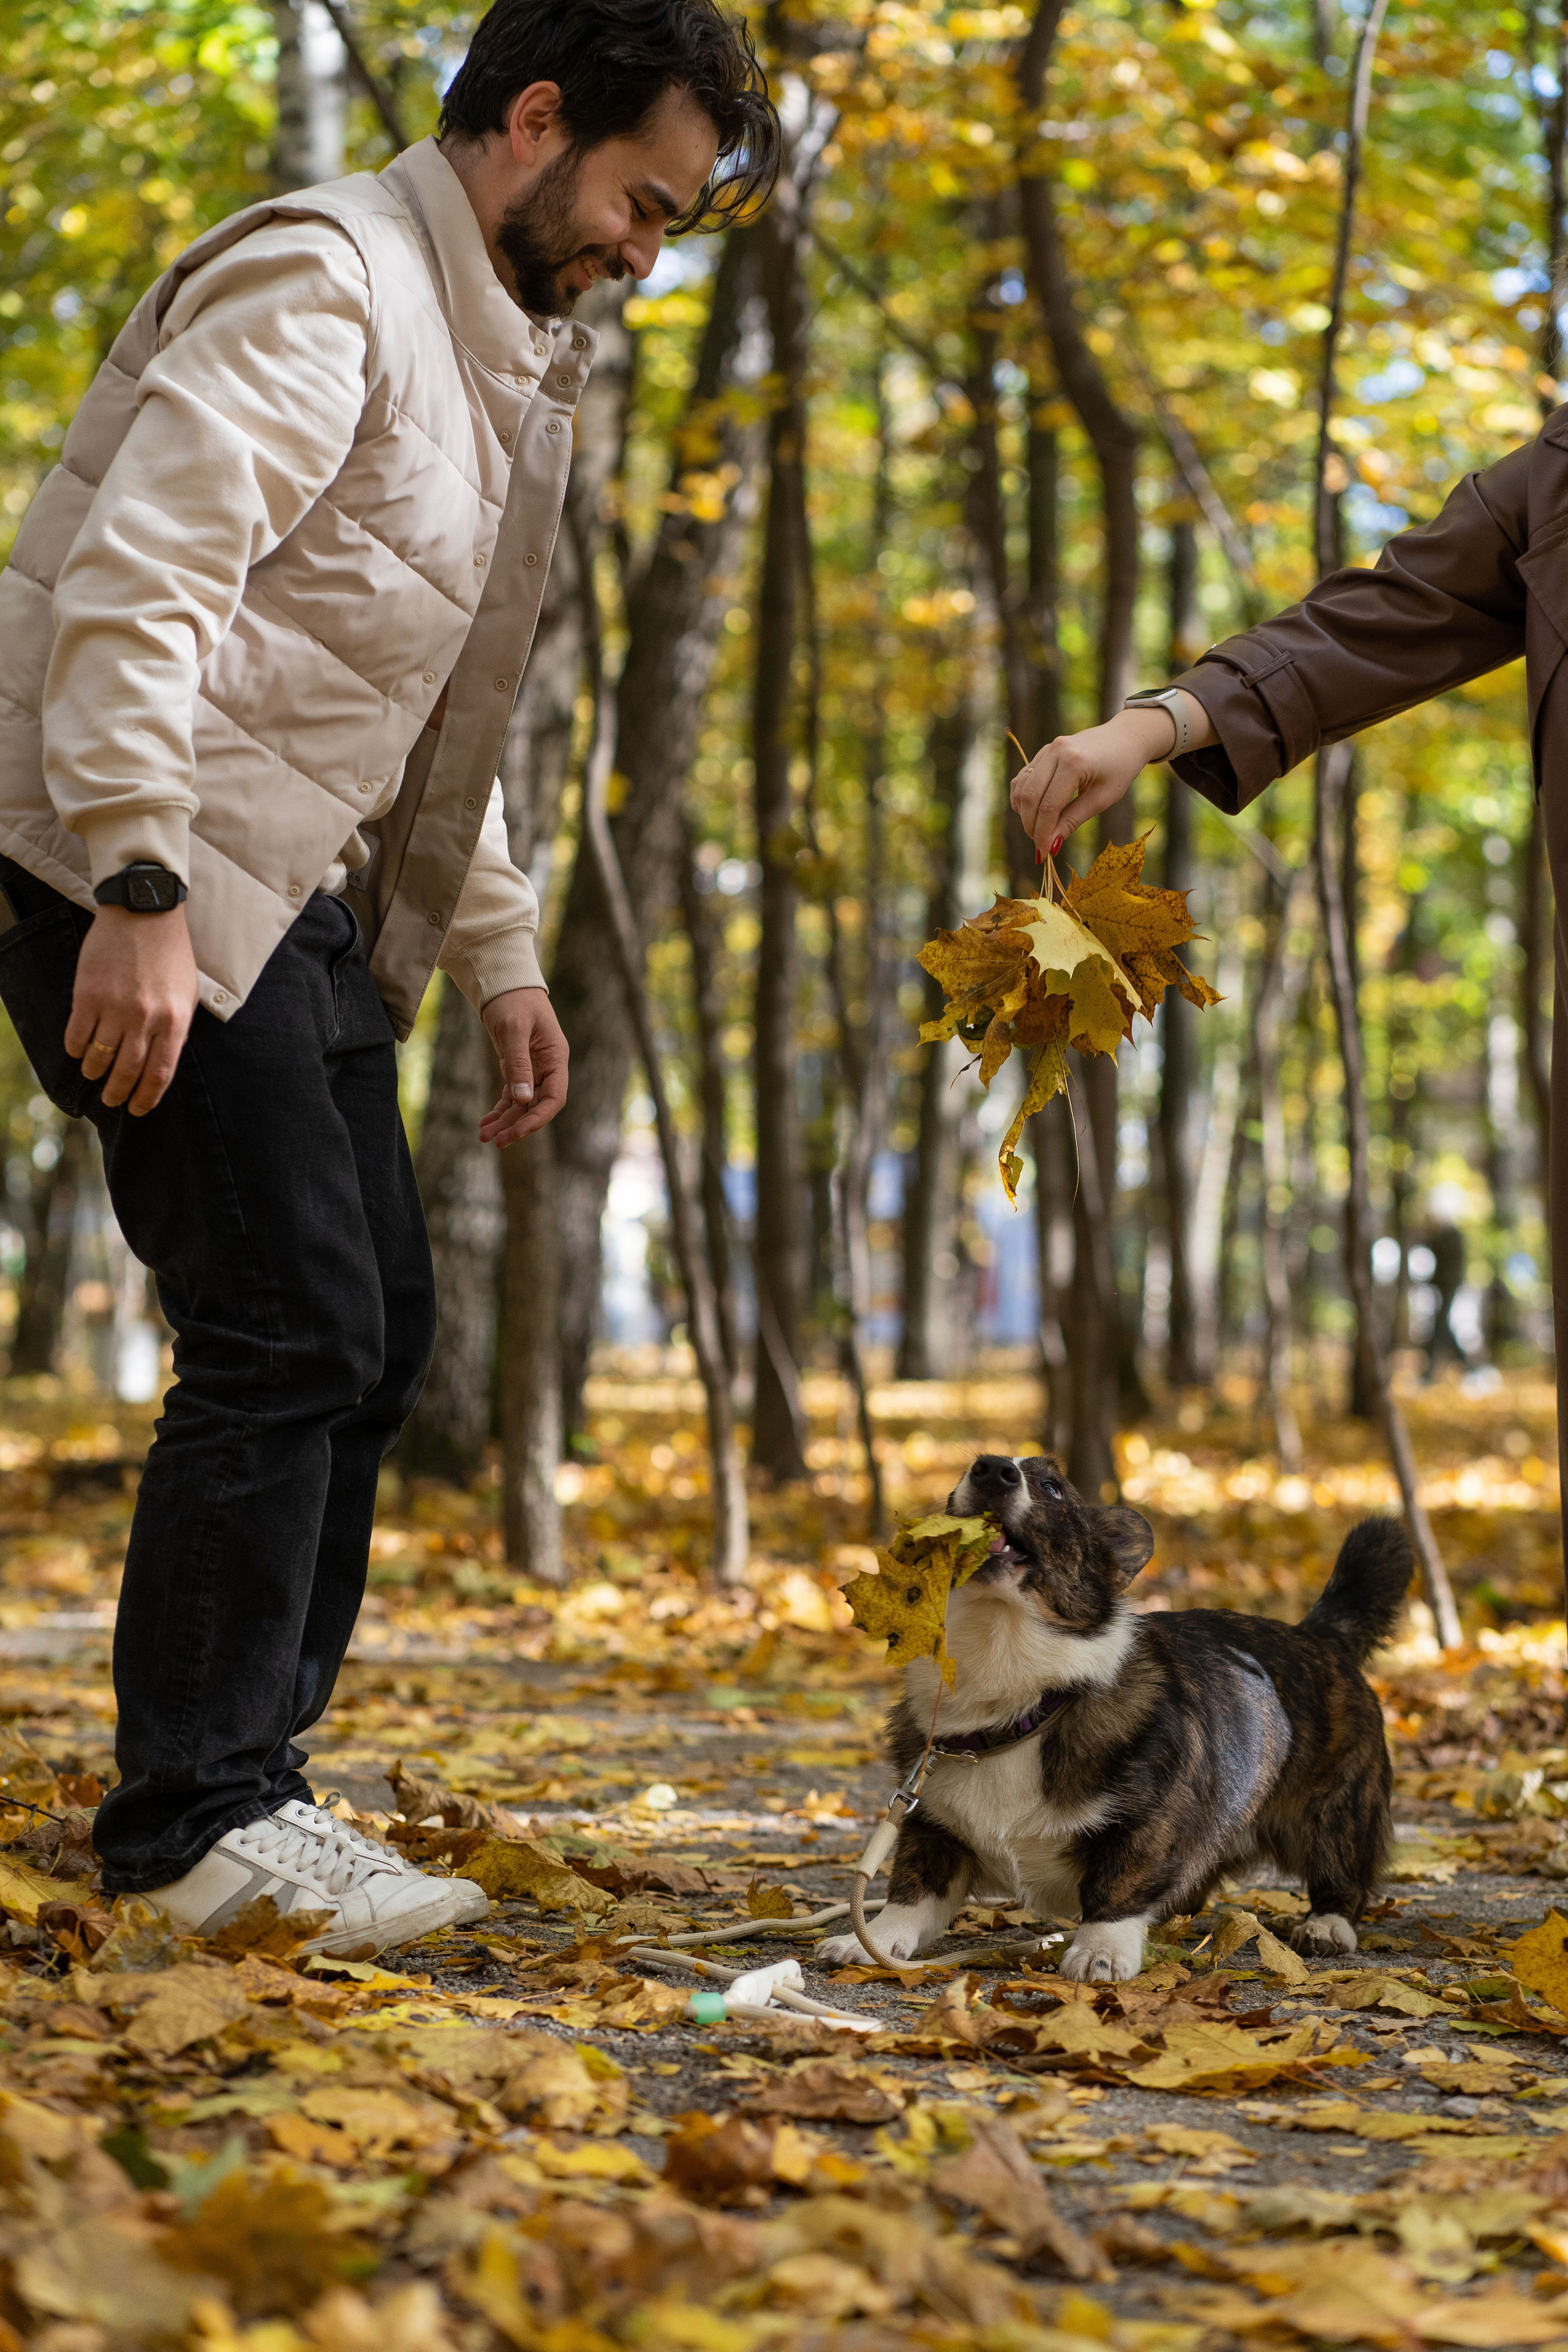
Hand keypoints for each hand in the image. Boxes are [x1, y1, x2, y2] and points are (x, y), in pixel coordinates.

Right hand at [64, 903, 199, 1114]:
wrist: (144, 913)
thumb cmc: (169, 954)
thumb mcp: (186, 994)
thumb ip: (176, 1029)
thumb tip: (161, 1063)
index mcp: (175, 1022)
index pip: (159, 1074)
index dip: (146, 1098)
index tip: (137, 1109)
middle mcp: (145, 1019)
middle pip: (128, 1071)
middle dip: (117, 1092)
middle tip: (111, 1100)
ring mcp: (115, 1008)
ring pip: (99, 1057)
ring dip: (94, 1072)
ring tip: (94, 1075)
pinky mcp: (88, 994)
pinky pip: (77, 1035)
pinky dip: (76, 1049)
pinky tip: (79, 1051)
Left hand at [479, 986, 568, 1145]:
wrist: (504, 983)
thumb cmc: (513, 1000)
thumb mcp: (514, 1030)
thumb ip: (518, 1064)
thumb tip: (522, 1099)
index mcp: (556, 1059)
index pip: (554, 1099)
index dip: (537, 1119)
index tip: (517, 1132)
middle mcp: (547, 1068)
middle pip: (536, 1106)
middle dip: (517, 1126)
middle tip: (495, 1141)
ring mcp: (533, 1070)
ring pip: (521, 1105)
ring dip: (505, 1121)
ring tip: (484, 1136)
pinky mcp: (517, 1069)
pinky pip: (511, 1096)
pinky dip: (499, 1110)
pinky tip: (486, 1122)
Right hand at [1010, 692, 1212, 860]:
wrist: (1126, 737)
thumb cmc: (1120, 769)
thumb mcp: (1102, 798)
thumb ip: (1073, 820)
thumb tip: (1051, 844)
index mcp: (1074, 763)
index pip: (1049, 806)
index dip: (1043, 833)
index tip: (1044, 854)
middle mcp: (1056, 752)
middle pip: (1029, 797)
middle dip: (1031, 826)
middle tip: (1040, 845)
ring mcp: (1047, 749)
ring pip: (1021, 787)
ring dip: (1024, 813)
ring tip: (1038, 830)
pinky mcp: (1044, 751)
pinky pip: (1024, 778)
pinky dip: (1023, 798)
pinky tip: (1033, 812)